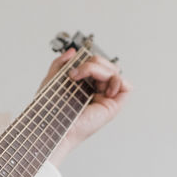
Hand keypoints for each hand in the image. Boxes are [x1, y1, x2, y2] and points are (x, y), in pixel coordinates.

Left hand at [42, 48, 131, 165]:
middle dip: (92, 63)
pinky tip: (103, 89)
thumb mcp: (52, 79)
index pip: (95, 64)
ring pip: (114, 71)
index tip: (72, 68)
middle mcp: (96, 91)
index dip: (87, 60)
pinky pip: (126, 86)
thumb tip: (72, 52)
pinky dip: (117, 81)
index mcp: (84, 85)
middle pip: (106, 65)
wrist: (52, 124)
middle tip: (76, 74)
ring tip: (86, 80)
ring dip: (100, 70)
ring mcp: (105, 98)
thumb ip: (61, 63)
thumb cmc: (50, 110)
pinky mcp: (113, 106)